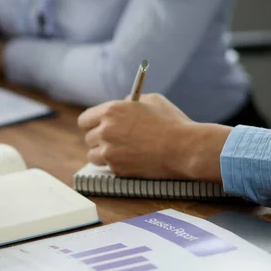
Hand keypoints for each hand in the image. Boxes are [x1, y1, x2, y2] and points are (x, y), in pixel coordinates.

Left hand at [78, 94, 228, 180]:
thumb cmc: (172, 122)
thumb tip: (121, 104)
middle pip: (88, 138)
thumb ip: (130, 102)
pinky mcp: (117, 169)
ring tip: (119, 151)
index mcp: (111, 111)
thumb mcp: (152, 101)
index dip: (91, 123)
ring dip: (103, 154)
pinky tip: (130, 159)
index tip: (96, 126)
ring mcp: (109, 152)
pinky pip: (107, 167)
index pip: (84, 120)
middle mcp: (106, 131)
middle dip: (99, 139)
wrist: (185, 148)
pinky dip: (115, 165)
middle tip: (112, 140)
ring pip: (93, 155)